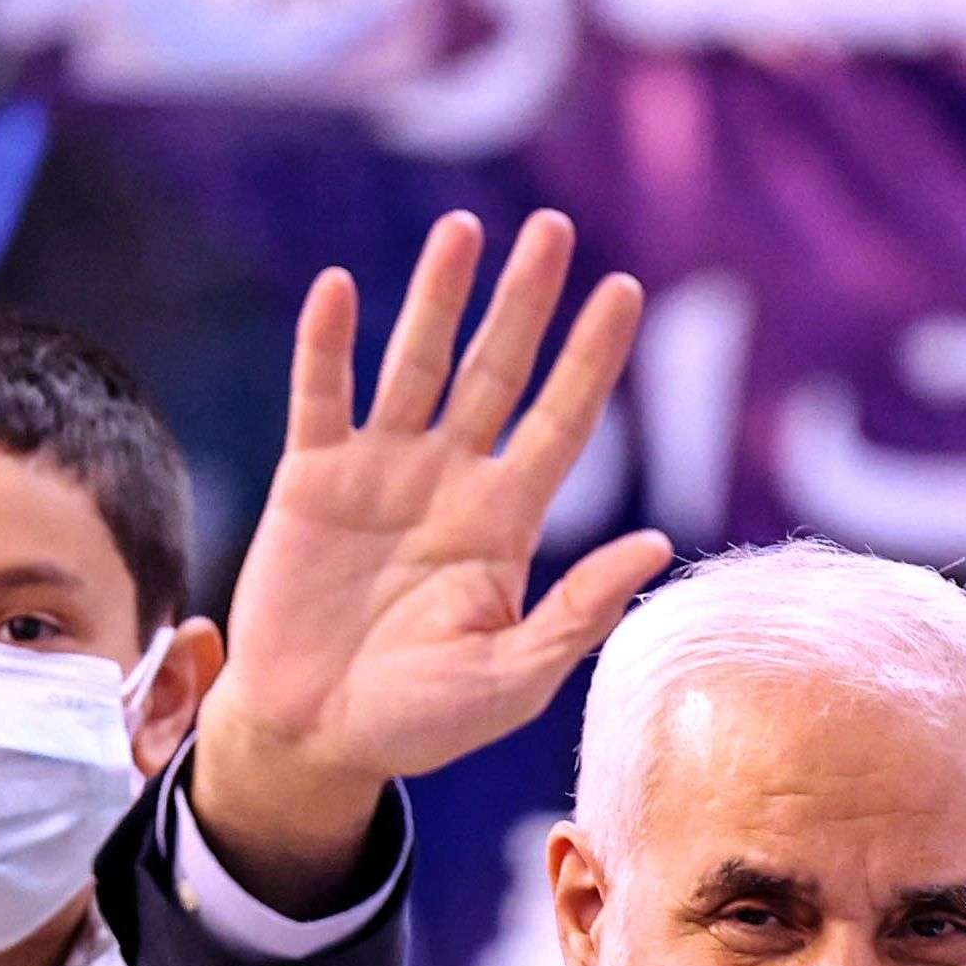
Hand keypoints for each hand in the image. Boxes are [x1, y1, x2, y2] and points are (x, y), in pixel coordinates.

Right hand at [194, 209, 672, 910]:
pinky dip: (326, 345)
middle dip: (524, 302)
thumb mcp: (515, 678)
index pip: (562, 422)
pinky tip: (339, 289)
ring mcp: (379, 474)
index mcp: (505, 524)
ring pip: (413, 364)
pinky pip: (319, 398)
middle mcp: (449, 482)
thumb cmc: (420, 720)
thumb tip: (655, 542)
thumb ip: (579, 610)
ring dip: (435, 297)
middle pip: (495, 372)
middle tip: (553, 228)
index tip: (626, 290)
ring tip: (461, 228)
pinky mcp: (310, 481)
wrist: (314, 737)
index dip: (592, 359)